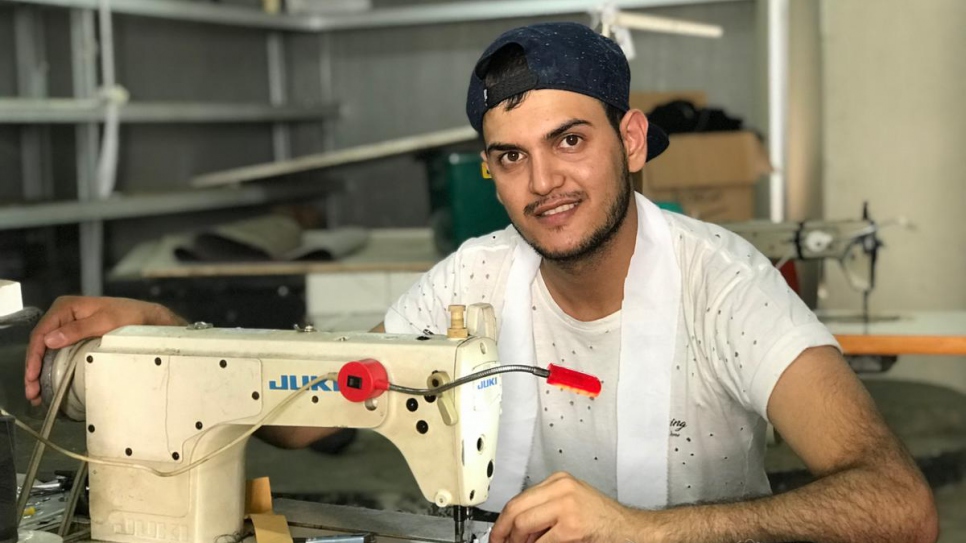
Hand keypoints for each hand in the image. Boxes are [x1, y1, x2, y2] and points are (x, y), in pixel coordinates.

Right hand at [24, 296, 185, 405]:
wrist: (146, 318)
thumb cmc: (128, 316)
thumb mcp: (104, 322)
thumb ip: (77, 329)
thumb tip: (50, 340)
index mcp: (66, 307)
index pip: (41, 332)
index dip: (34, 356)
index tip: (33, 375)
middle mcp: (63, 316)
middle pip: (40, 344)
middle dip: (33, 369)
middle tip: (33, 391)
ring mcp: (68, 327)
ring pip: (46, 351)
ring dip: (40, 372)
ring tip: (37, 394)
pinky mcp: (74, 337)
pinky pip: (57, 353)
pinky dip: (51, 369)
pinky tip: (48, 383)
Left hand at [490, 472, 635, 542]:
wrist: (633, 531)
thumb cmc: (604, 521)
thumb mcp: (570, 506)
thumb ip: (544, 512)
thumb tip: (516, 531)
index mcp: (559, 481)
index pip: (518, 499)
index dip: (502, 522)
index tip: (497, 535)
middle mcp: (562, 489)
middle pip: (515, 509)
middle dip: (503, 532)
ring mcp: (567, 506)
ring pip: (523, 524)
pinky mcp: (572, 527)